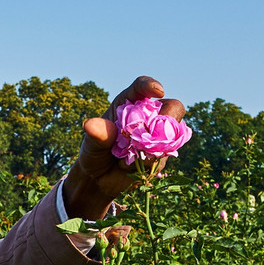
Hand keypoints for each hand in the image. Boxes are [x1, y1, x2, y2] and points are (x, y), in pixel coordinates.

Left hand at [61, 76, 185, 219]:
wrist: (100, 178)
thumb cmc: (95, 153)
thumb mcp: (91, 144)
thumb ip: (95, 135)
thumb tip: (92, 125)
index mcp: (129, 103)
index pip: (142, 87)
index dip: (151, 86)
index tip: (158, 90)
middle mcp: (148, 116)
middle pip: (172, 107)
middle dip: (168, 116)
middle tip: (153, 133)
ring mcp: (158, 135)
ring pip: (171, 135)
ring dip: (152, 148)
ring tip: (125, 158)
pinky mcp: (163, 154)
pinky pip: (164, 156)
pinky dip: (148, 163)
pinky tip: (129, 168)